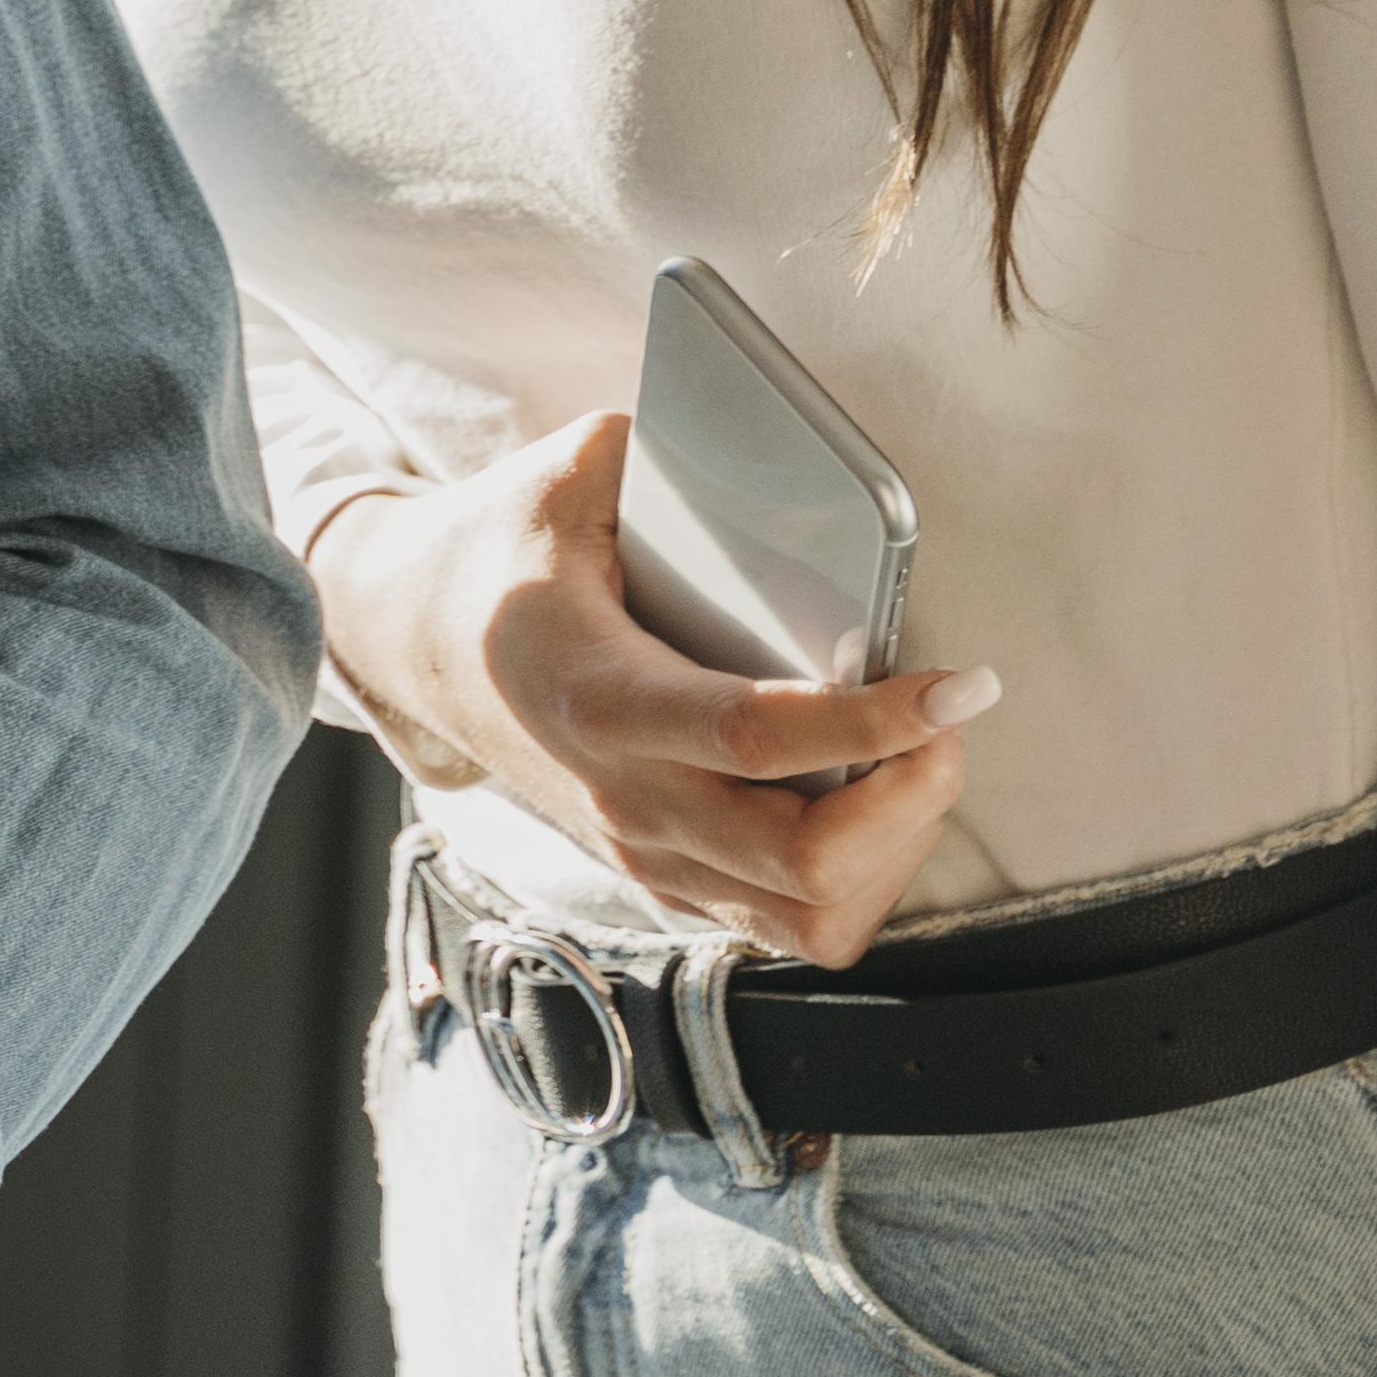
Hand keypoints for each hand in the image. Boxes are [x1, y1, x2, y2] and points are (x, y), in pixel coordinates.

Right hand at [311, 416, 995, 964]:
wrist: (411, 642)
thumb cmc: (499, 553)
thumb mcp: (567, 475)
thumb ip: (670, 459)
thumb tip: (785, 452)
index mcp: (597, 694)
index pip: (755, 738)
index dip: (876, 722)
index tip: (965, 685)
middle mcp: (621, 795)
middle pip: (807, 862)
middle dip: (913, 798)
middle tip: (941, 723)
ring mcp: (642, 851)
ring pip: (812, 915)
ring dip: (894, 846)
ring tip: (911, 763)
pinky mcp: (663, 877)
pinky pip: (793, 924)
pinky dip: (860, 877)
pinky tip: (868, 803)